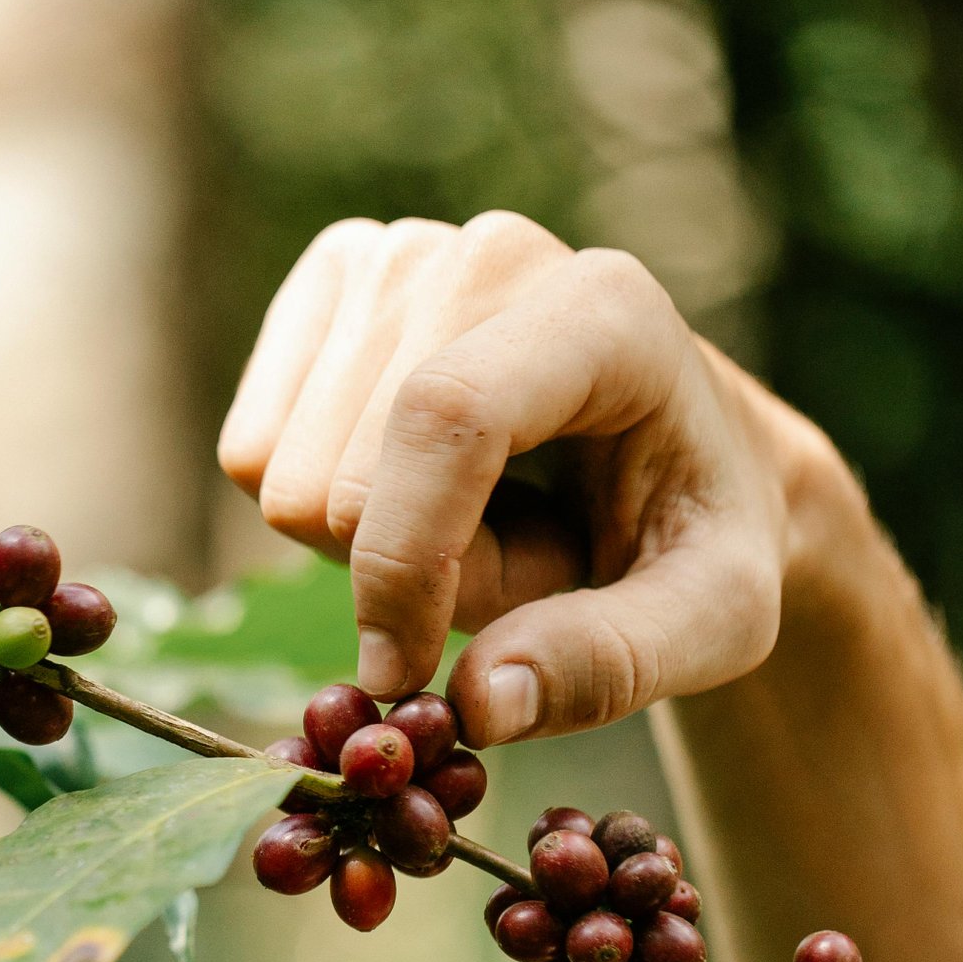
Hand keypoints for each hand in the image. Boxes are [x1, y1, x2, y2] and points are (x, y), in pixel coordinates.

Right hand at [217, 212, 814, 738]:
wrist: (685, 462)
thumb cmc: (699, 540)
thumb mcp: (714, 625)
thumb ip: (609, 667)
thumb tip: (478, 705)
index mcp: (603, 311)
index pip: (445, 417)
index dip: (404, 565)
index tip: (405, 678)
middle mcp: (487, 255)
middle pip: (341, 476)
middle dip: (410, 575)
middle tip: (517, 567)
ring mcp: (396, 257)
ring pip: (280, 473)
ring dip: (368, 547)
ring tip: (481, 525)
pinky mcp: (331, 285)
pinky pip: (248, 451)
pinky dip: (317, 511)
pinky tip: (415, 489)